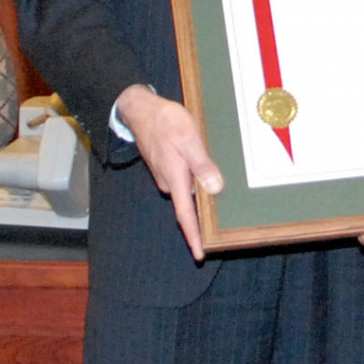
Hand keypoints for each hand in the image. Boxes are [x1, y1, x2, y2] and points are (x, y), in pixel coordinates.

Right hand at [116, 84, 221, 260]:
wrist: (140, 109)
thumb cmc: (165, 122)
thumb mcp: (189, 139)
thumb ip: (202, 164)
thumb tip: (214, 188)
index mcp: (175, 179)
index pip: (185, 216)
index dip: (193, 237)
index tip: (199, 254)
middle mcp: (169, 182)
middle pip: (190, 206)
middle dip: (204, 214)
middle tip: (223, 221)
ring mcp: (167, 175)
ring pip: (188, 190)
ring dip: (201, 192)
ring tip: (220, 193)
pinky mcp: (167, 167)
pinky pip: (184, 179)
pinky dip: (195, 179)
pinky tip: (205, 172)